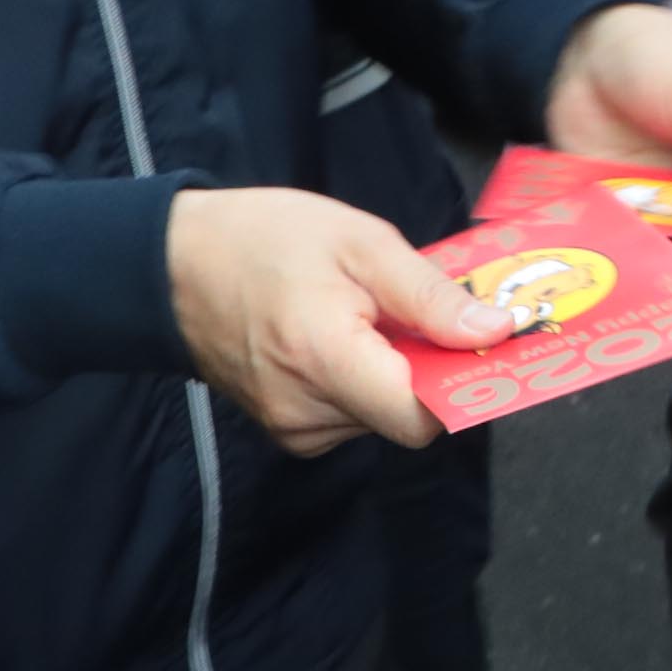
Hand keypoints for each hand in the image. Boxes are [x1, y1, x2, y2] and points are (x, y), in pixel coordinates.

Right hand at [166, 187, 500, 454]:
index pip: (423, 417)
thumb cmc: (265, 240)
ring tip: (366, 316)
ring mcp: (292, 428)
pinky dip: (364, 381)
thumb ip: (430, 295)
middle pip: (407, 415)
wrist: (174, 264)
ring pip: (382, 417)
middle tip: (414, 311)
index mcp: (326, 359)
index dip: (459, 382)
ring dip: (393, 372)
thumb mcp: (361, 243)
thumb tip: (497, 332)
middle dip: (426, 367)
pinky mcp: (286, 430)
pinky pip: (352, 416)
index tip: (475, 342)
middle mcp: (307, 411)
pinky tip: (342, 337)